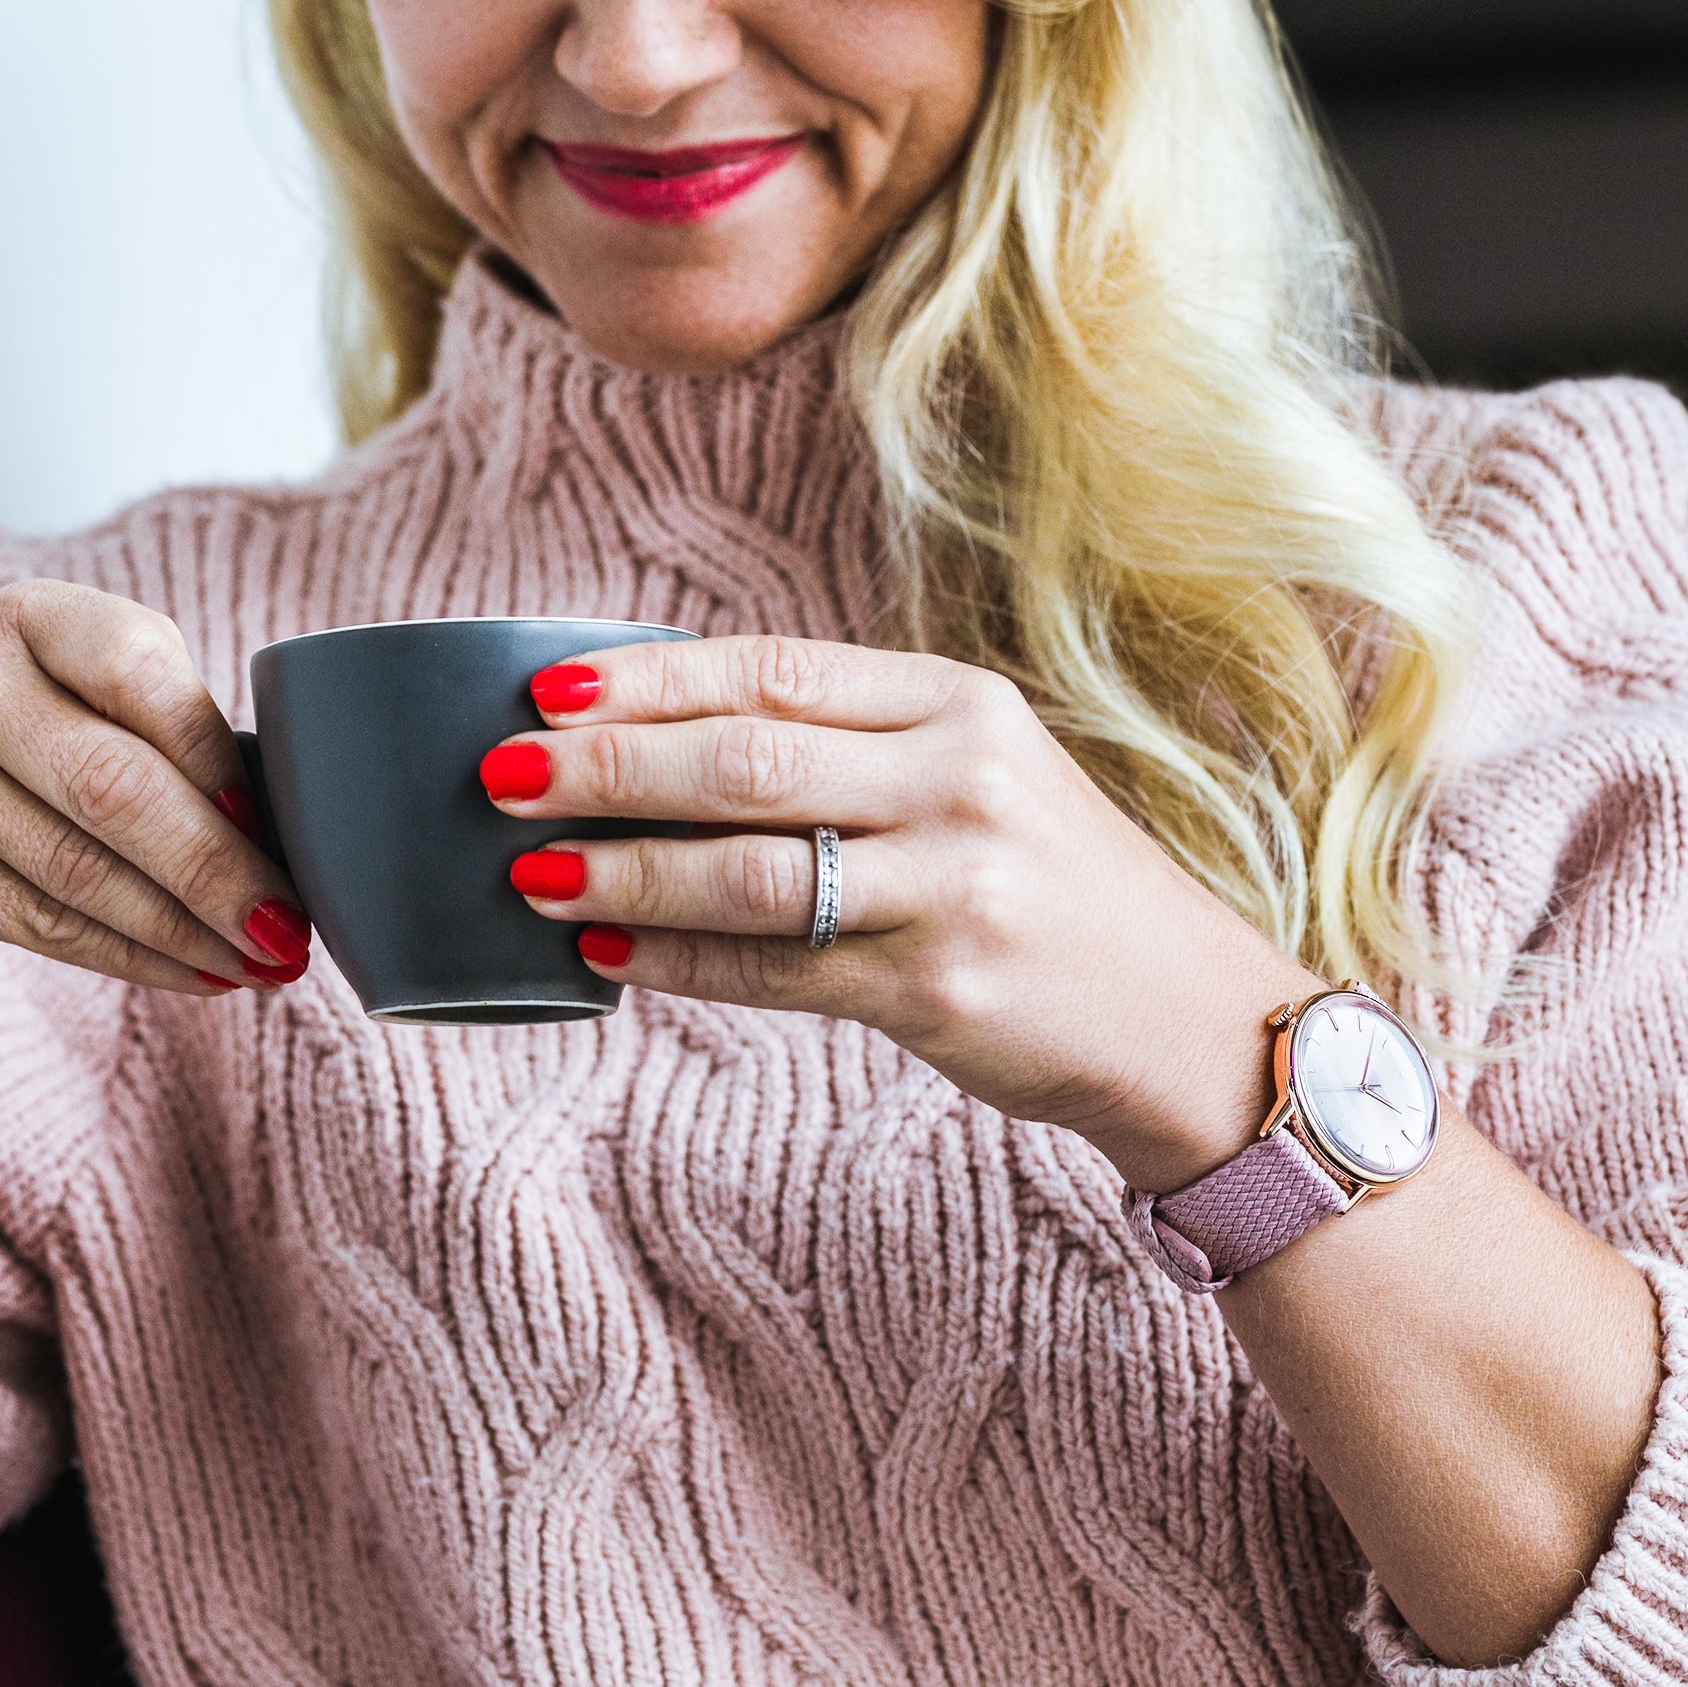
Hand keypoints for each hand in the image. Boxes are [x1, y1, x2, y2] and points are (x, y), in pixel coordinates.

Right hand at [0, 581, 309, 1025]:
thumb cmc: (5, 762)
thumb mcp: (64, 705)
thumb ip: (156, 732)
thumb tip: (294, 826)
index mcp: (28, 616)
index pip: (138, 667)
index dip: (214, 754)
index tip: (275, 824)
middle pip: (114, 784)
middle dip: (219, 869)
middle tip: (289, 931)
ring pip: (83, 868)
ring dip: (187, 929)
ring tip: (258, 965)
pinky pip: (42, 922)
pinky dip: (133, 957)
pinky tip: (194, 974)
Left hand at [482, 635, 1323, 1187]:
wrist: (1188, 1017)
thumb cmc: (1049, 886)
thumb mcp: (976, 776)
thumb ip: (849, 747)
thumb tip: (657, 739)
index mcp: (958, 704)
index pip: (773, 669)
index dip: (649, 678)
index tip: (546, 690)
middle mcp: (961, 781)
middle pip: (746, 757)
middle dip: (606, 766)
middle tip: (499, 776)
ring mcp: (955, 887)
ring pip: (749, 868)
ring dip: (623, 870)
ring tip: (532, 872)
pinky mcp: (941, 989)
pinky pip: (775, 971)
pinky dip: (678, 960)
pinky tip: (609, 952)